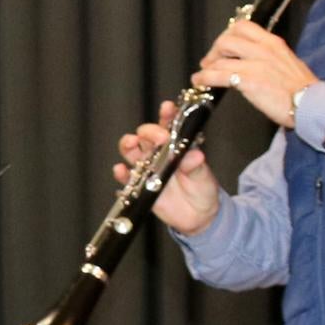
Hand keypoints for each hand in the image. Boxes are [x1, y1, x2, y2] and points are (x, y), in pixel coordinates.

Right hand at [113, 99, 221, 234]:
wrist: (198, 216)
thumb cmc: (202, 189)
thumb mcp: (203, 176)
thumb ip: (196, 166)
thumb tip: (195, 155)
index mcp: (176, 145)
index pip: (169, 124)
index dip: (167, 114)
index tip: (167, 108)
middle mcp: (159, 153)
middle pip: (145, 135)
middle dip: (149, 132)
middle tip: (160, 138)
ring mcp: (148, 169)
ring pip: (131, 151)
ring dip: (128, 145)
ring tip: (131, 143)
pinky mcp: (140, 186)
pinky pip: (126, 178)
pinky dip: (121, 173)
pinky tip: (121, 170)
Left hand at [191, 14, 314, 128]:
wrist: (311, 104)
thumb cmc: (303, 90)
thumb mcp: (288, 63)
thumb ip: (270, 57)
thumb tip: (253, 61)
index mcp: (273, 43)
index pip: (243, 27)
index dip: (227, 34)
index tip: (223, 46)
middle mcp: (263, 49)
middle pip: (227, 39)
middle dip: (215, 49)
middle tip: (210, 60)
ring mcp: (255, 64)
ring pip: (220, 57)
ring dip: (207, 65)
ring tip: (202, 72)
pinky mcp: (248, 81)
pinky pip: (218, 75)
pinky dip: (204, 77)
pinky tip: (199, 80)